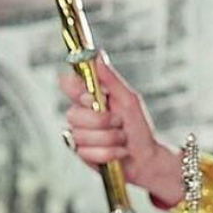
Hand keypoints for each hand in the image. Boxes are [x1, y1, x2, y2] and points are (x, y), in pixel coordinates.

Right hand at [58, 51, 179, 200]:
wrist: (145, 157)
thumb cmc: (138, 127)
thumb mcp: (128, 99)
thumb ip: (111, 80)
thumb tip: (97, 56)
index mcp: (90, 98)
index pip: (67, 85)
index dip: (77, 91)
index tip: (92, 97)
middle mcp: (81, 115)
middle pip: (73, 114)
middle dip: (102, 120)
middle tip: (119, 122)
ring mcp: (78, 135)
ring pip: (82, 135)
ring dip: (109, 138)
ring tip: (121, 138)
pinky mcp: (80, 155)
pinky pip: (88, 152)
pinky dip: (109, 153)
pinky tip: (118, 152)